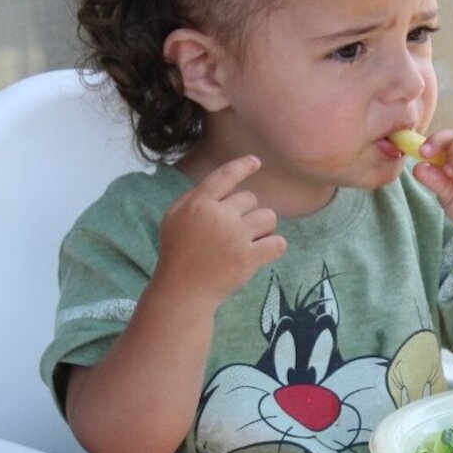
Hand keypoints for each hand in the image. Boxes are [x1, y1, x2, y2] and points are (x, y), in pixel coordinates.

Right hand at [156, 155, 286, 307]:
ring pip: (269, 217)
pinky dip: (275, 246)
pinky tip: (263, 252)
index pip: (224, 176)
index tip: (255, 162)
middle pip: (250, 199)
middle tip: (233, 233)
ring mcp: (235, 237)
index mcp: (197, 203)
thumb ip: (196, 198)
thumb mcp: (174, 218)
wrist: (183, 290)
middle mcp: (218, 215)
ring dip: (263, 228)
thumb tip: (224, 183)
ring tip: (249, 241)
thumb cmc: (178, 253)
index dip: (242, 166)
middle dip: (246, 213)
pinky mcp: (248, 258)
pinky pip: (278, 242)